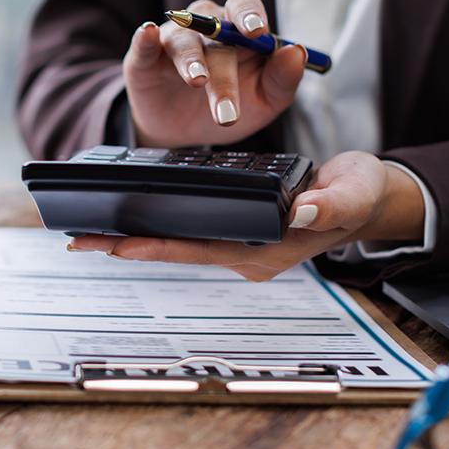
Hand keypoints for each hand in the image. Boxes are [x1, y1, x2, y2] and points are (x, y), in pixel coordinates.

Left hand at [67, 152, 426, 279]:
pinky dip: (160, 227)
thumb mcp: (352, 195)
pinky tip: (133, 218)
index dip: (156, 247)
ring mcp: (240, 246)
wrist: (369, 199)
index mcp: (265, 250)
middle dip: (128, 246)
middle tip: (79, 240)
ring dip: (138, 238)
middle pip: (176, 251)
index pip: (199, 250)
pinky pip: (190, 233)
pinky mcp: (239, 231)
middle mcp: (245, 254)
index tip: (115, 245)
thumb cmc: (360, 196)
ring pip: (179, 244)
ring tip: (93, 232)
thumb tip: (304, 212)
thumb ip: (330, 205)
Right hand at [124, 0, 306, 148]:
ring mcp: (173, 41)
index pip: (244, 7)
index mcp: (238, 31)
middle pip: (215, 32)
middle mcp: (205, 28)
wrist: (187, 133)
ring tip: (198, 82)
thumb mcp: (265, 101)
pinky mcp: (143, 59)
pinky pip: (143, 44)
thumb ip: (284, 79)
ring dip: (192, 61)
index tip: (259, 33)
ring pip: (184, 41)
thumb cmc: (230, 107)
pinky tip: (147, 33)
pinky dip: (144, 38)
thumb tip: (296, 52)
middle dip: (225, 72)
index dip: (250, 16)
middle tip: (229, 106)